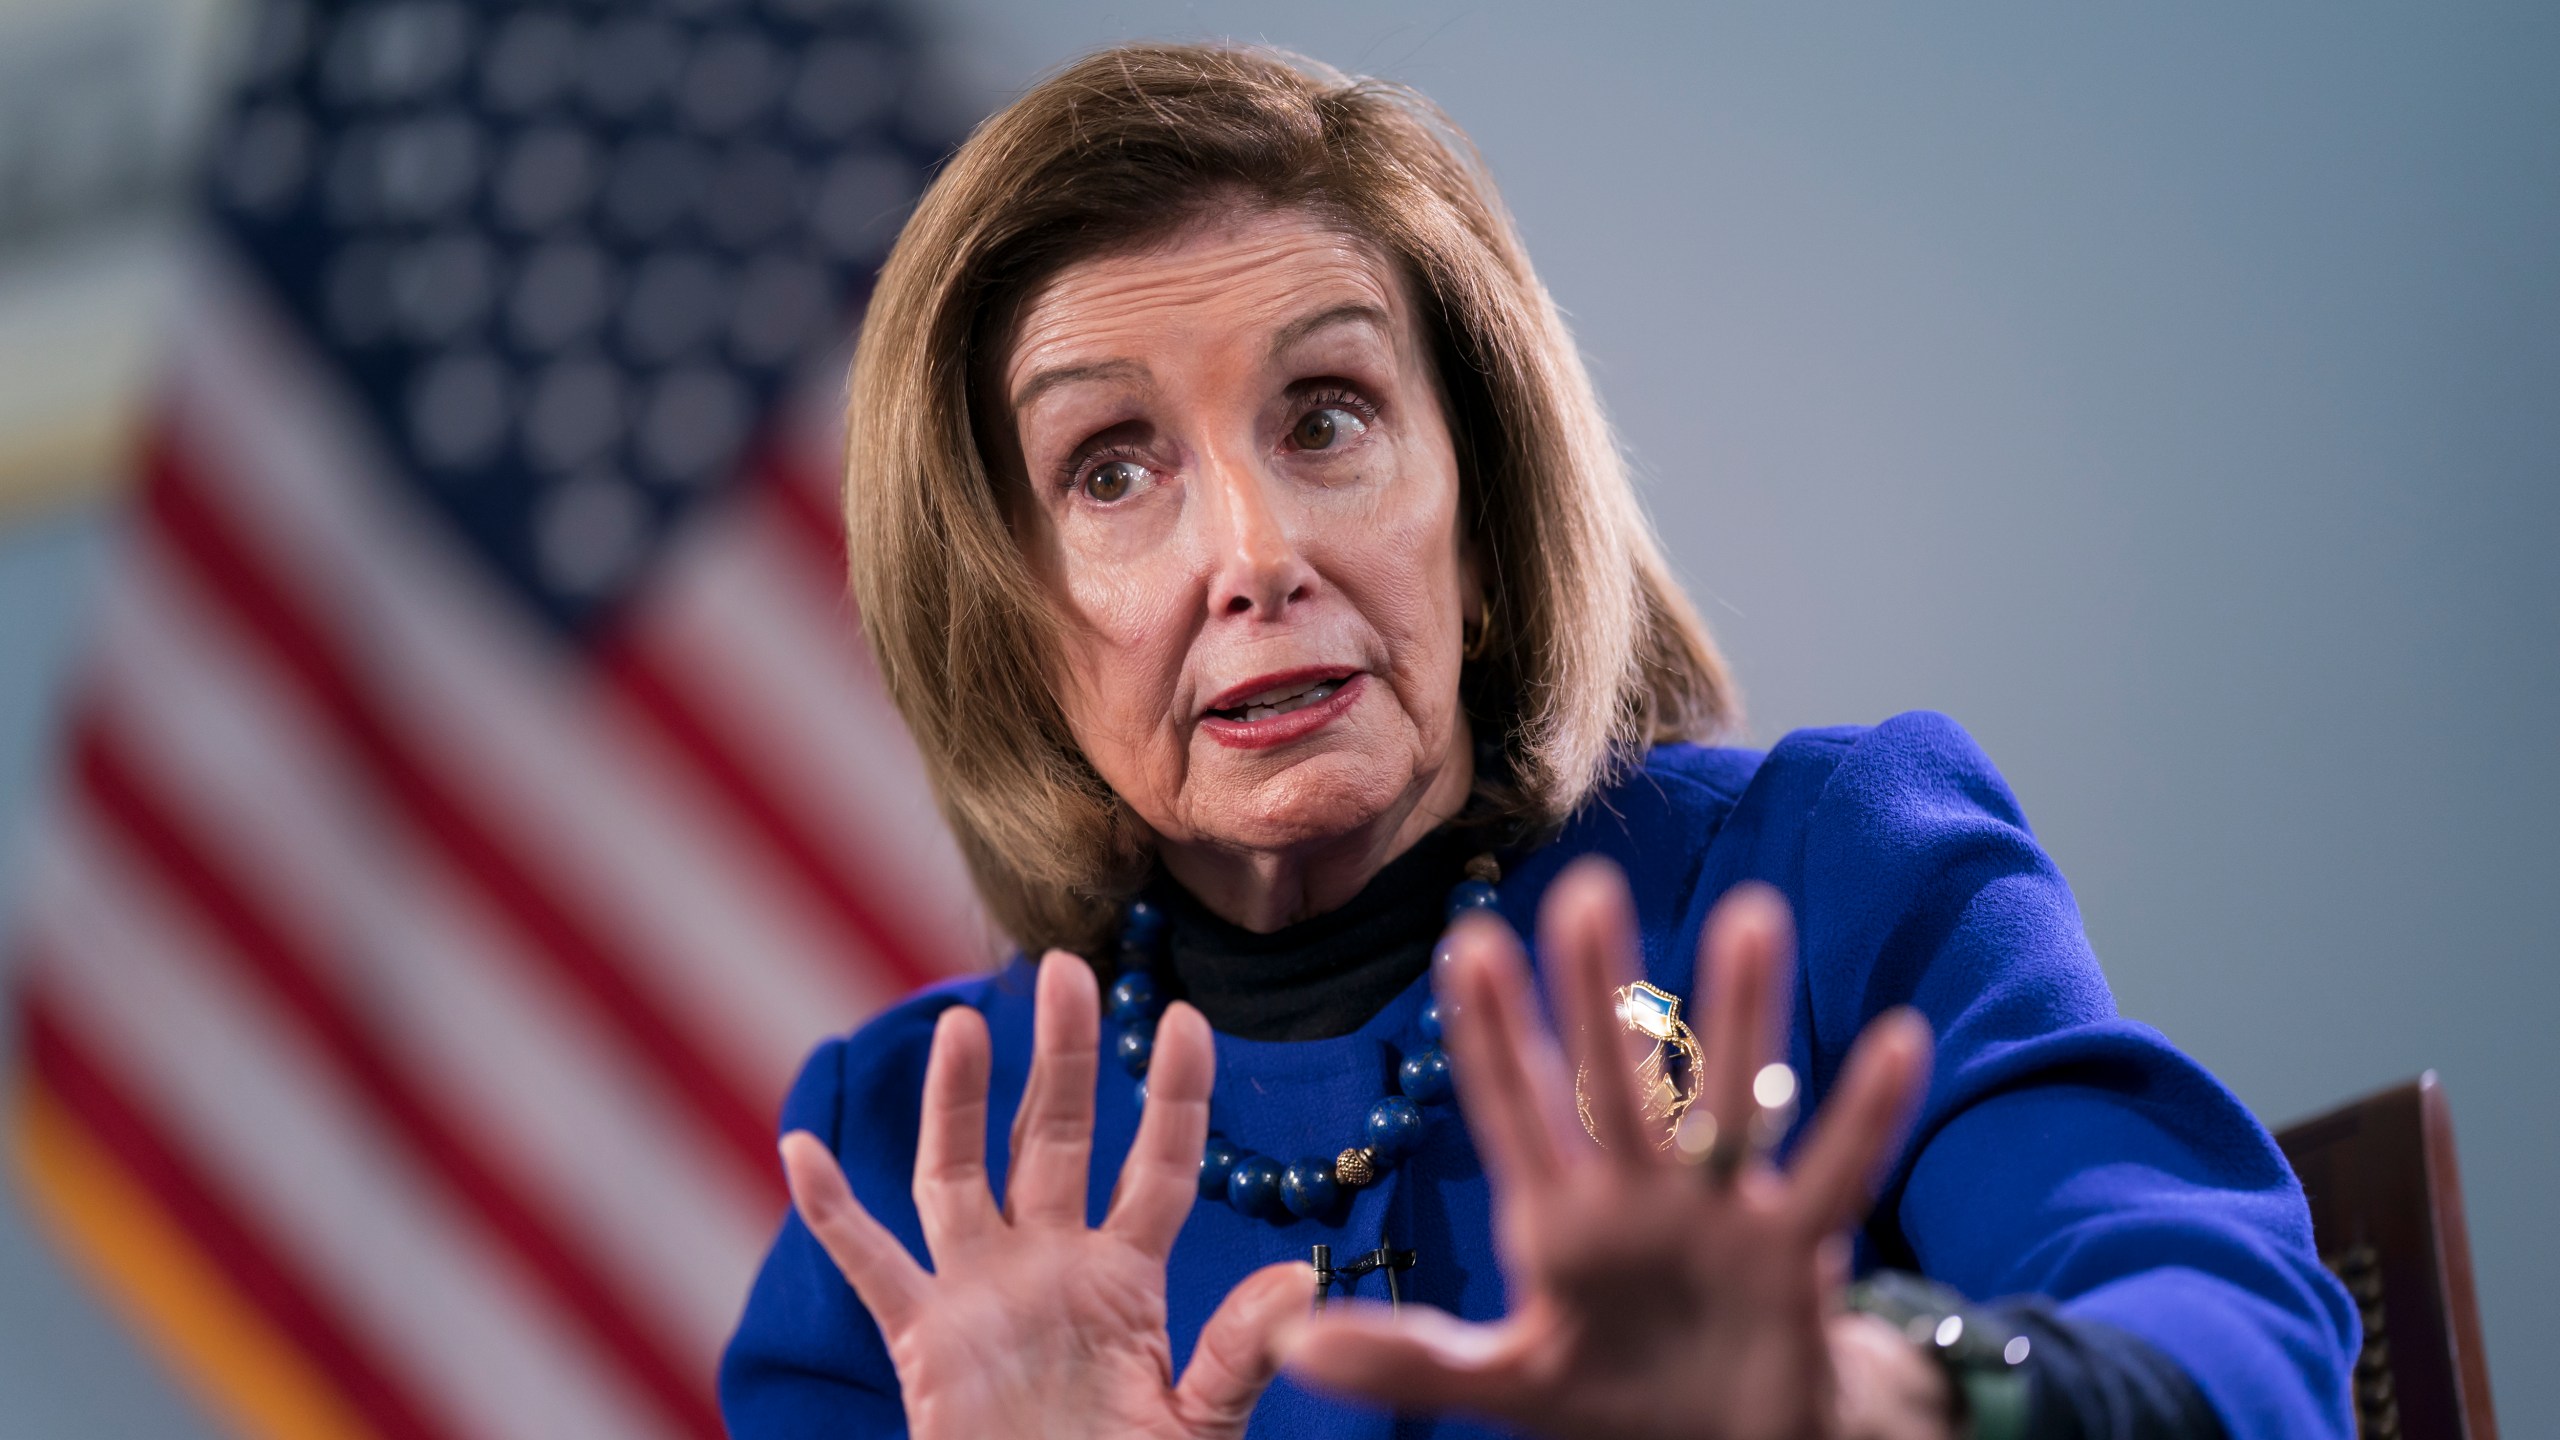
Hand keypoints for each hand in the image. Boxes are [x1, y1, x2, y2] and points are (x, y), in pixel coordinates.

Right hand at [781, 952, 1306, 1439]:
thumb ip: (1238, 1356)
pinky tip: (801, 1148)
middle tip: (1063, 968)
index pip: (1159, 1169)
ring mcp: (983, 1296)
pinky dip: (833, 1211)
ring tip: (962, 1026)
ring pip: (960, 1176)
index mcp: (1127, 1283)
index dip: (1175, 1097)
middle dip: (1060, 1056)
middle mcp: (1052, 1268)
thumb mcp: (1199, 1428)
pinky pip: (872, 1264)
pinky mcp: (924, 1340)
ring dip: (957, 1104)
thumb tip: (1301, 1280)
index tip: (1186, 1018)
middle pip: (1056, 1141)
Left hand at [1281, 862, 1940, 1439]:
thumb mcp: (1505, 1383)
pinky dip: (1864, 1116)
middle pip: (1614, 1079)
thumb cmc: (1610, 1398)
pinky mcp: (1794, 1257)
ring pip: (1729, 1100)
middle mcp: (1636, 1194)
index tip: (1470, 943)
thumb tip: (1292, 1337)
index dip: (1493, 1034)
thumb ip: (1409, 1359)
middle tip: (1588, 888)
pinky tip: (1898, 1038)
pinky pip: (1837, 1178)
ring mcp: (1718, 1216)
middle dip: (1598, 992)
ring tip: (1752, 913)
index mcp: (1557, 1218)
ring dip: (1740, 1016)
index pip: (1515, 1108)